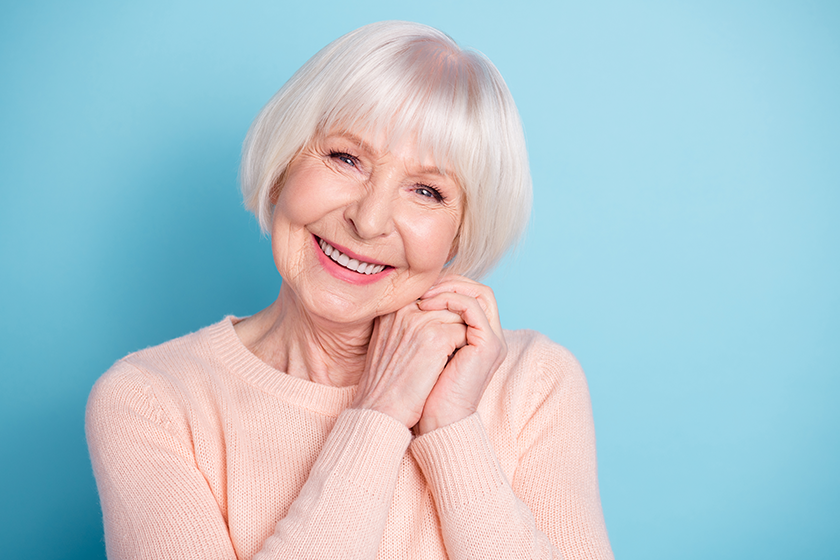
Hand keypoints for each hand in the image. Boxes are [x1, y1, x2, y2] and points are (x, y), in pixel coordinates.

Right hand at [351, 302, 467, 428]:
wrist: (380, 411)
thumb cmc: (387, 382)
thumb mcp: (390, 342)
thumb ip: (407, 322)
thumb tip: (432, 313)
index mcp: (393, 308)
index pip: (431, 295)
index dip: (442, 314)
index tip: (442, 337)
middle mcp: (404, 309)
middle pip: (446, 301)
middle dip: (454, 323)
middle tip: (452, 347)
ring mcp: (420, 321)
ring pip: (458, 314)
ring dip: (460, 335)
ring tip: (452, 356)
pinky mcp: (436, 337)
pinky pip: (464, 330)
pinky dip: (464, 347)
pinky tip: (452, 364)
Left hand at [414, 275, 506, 434]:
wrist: (435, 420)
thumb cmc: (425, 390)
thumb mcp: (424, 349)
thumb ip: (426, 324)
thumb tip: (409, 297)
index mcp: (478, 337)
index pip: (470, 295)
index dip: (446, 285)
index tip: (418, 288)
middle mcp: (490, 336)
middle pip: (479, 290)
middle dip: (450, 282)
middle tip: (421, 287)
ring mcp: (493, 340)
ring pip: (481, 293)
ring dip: (449, 288)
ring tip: (422, 297)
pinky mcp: (489, 345)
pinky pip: (473, 308)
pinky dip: (450, 300)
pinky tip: (426, 307)